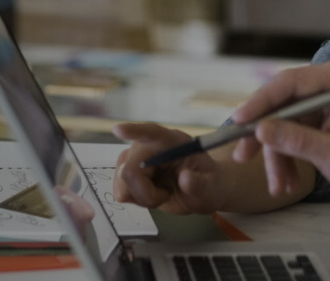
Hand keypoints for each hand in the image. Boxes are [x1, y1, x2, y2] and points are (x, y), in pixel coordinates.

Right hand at [111, 122, 228, 214]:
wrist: (202, 192)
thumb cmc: (208, 185)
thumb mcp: (211, 188)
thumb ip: (199, 185)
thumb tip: (185, 178)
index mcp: (174, 142)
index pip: (152, 132)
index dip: (134, 131)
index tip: (118, 130)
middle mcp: (151, 147)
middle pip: (130, 168)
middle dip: (145, 192)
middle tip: (166, 196)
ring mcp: (137, 158)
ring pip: (122, 181)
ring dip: (142, 197)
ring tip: (163, 194)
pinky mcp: (130, 172)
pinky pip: (121, 190)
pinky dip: (137, 199)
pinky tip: (154, 195)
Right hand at [230, 60, 329, 200]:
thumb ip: (299, 141)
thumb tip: (262, 130)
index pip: (292, 83)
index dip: (262, 101)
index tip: (240, 121)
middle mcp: (327, 83)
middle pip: (280, 101)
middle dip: (263, 134)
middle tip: (242, 155)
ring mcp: (318, 100)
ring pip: (279, 122)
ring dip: (275, 156)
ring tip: (278, 187)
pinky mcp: (312, 118)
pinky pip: (286, 133)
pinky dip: (284, 159)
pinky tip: (287, 182)